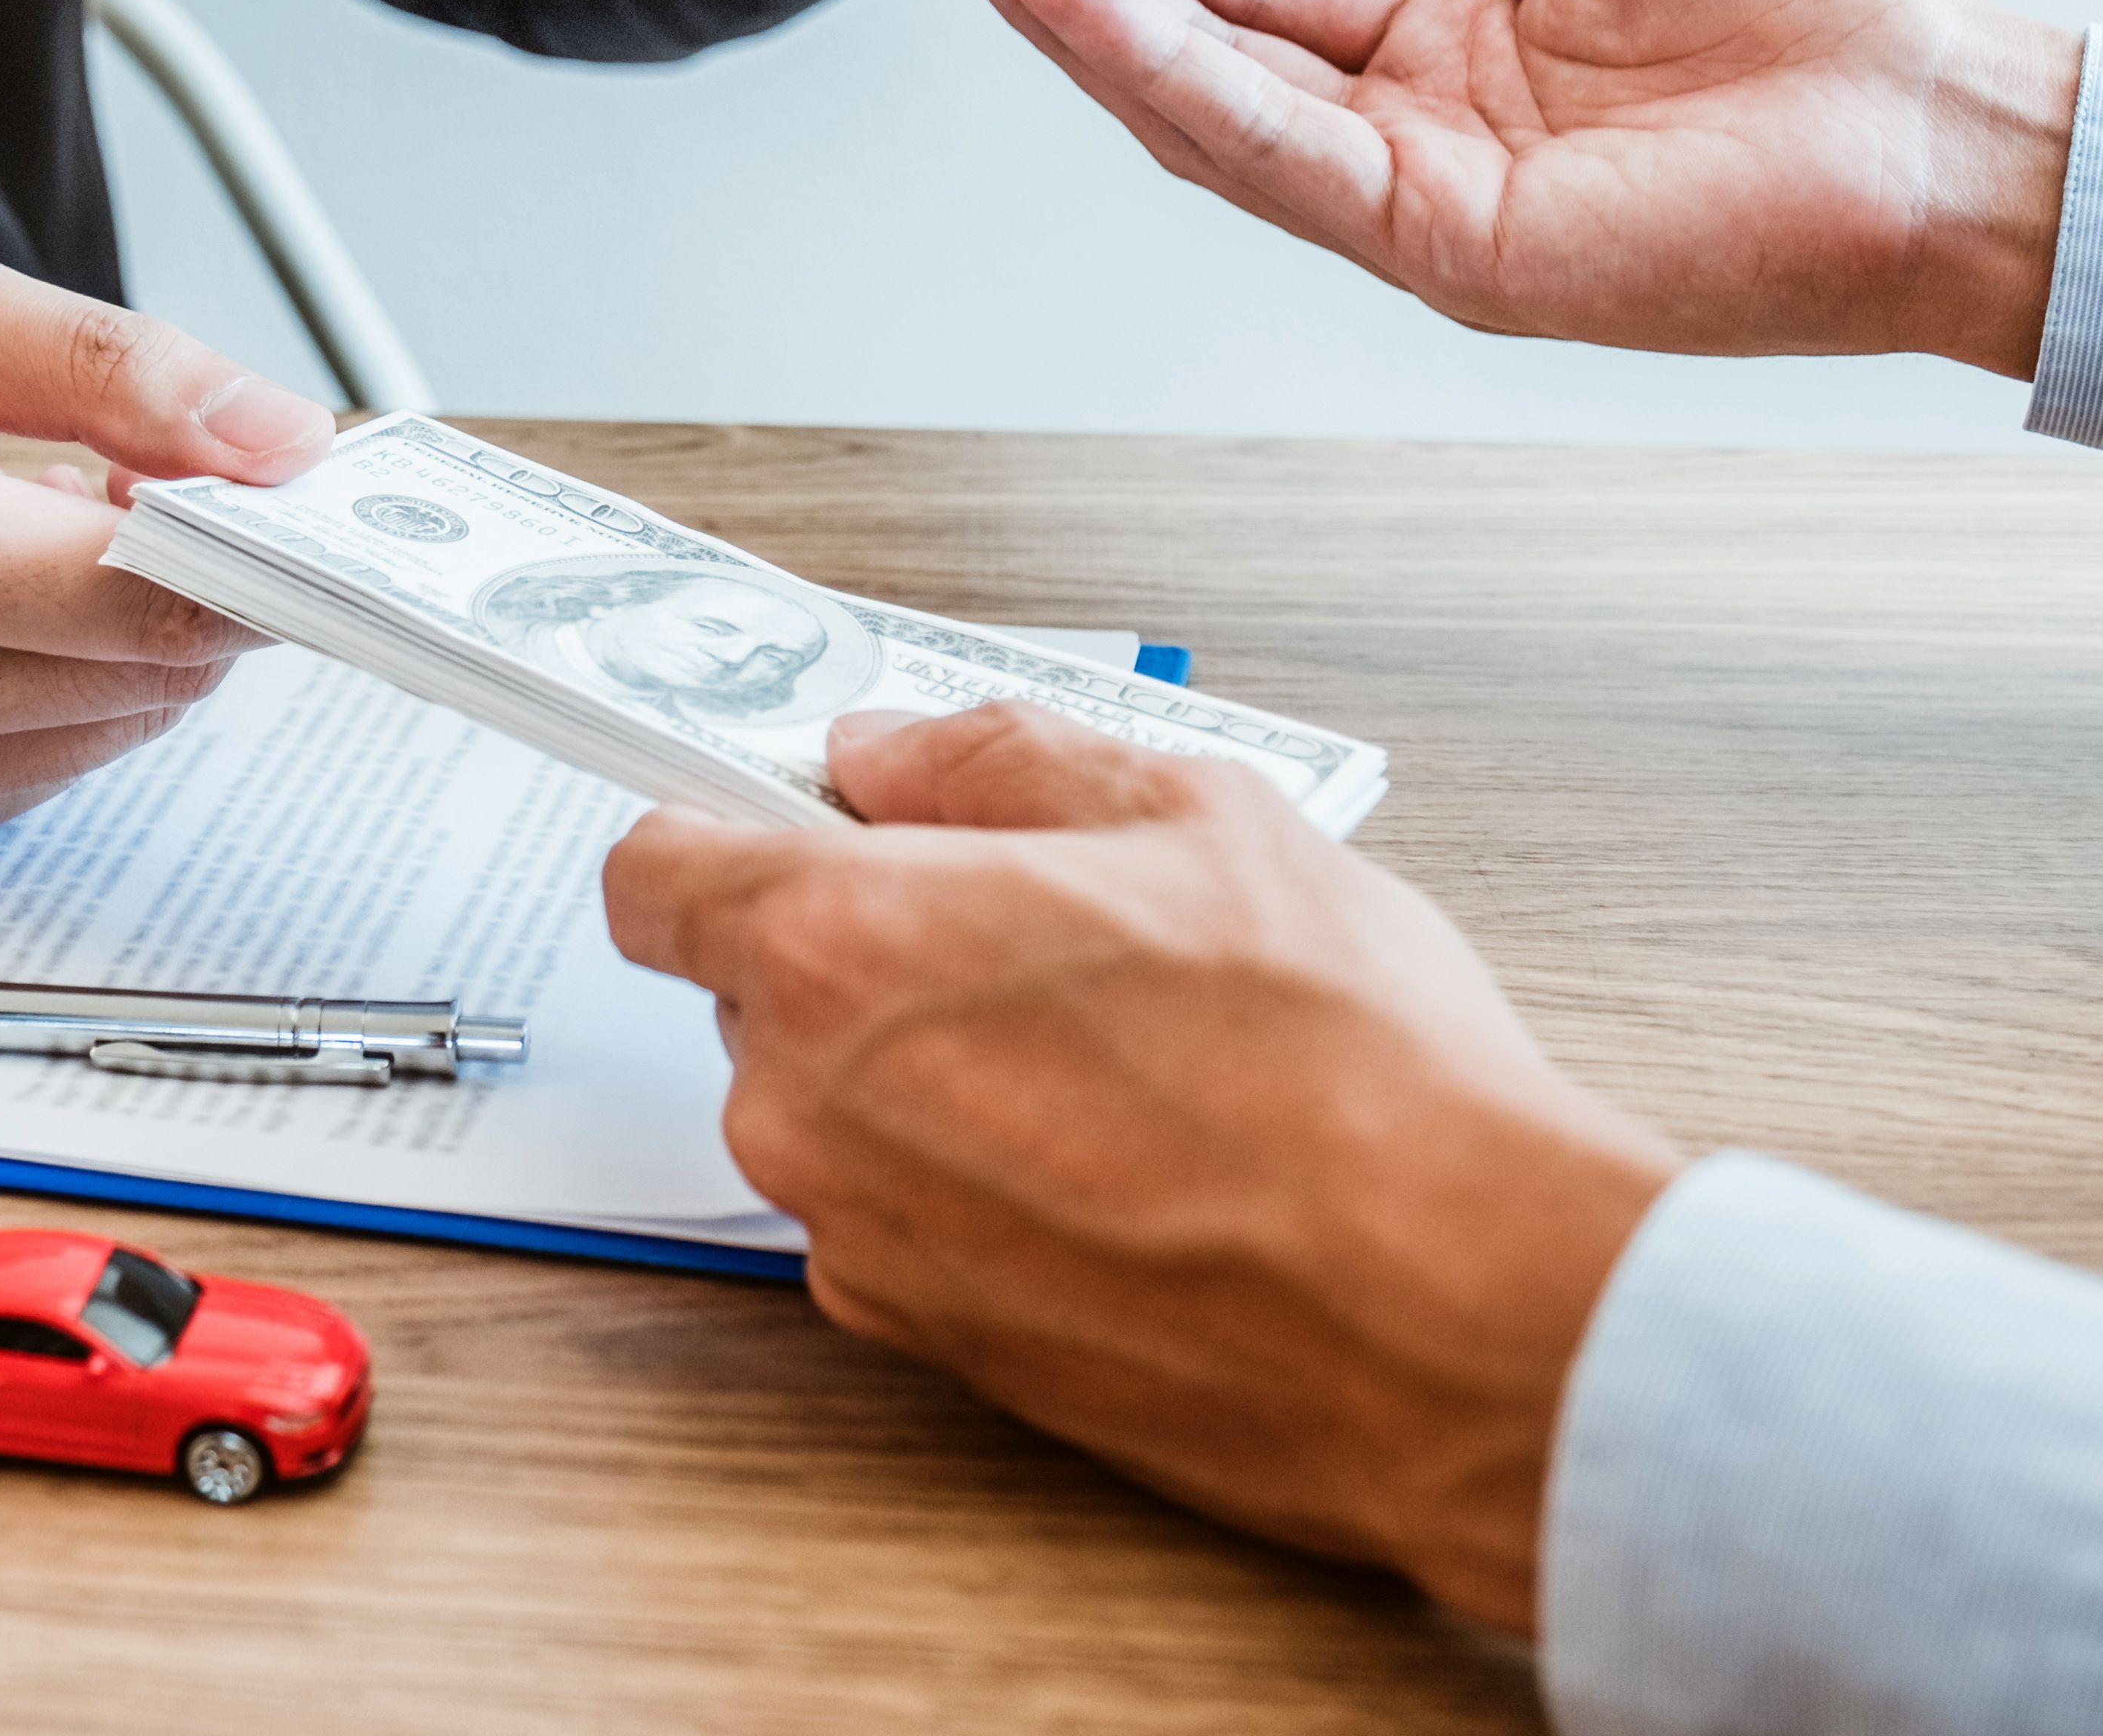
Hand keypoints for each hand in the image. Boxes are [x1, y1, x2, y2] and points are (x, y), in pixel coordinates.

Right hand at [0, 233, 333, 865]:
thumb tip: (279, 437)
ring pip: (109, 729)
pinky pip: (39, 775)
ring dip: (127, 637)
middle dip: (194, 577)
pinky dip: (57, 693)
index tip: (299, 498)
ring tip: (38, 534)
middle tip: (165, 484)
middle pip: (141, 666)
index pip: (130, 587)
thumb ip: (106, 364)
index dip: (248, 544)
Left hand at [602, 704, 1676, 1632]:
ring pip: (840, 1113)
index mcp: (834, 947)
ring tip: (1120, 1065)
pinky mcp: (930, 1349)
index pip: (654, 875)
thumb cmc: (1341, 1067)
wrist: (1448, 1318)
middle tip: (1037, 939)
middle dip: (867, 954)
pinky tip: (1128, 1174)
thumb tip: (891, 754)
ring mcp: (860, 1242)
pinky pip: (906, 1223)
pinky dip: (983, 1191)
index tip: (791, 827)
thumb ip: (999, 759)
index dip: (719, 836)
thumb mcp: (1194, 815)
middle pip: (761, 995)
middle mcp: (807, 1106)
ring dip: (934, 1077)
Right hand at [930, 0, 2087, 376]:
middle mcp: (1422, 132)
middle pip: (1204, 49)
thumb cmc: (1835, 28)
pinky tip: (1091, 6)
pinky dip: (1172, 74)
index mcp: (1458, 53)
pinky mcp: (1450, 243)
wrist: (1948, 119)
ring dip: (1083, 16)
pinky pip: (1279, 150)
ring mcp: (1427, 196)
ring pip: (1209, 103)